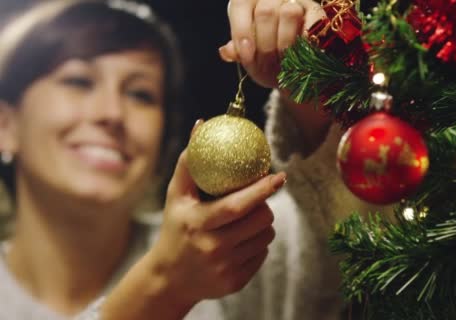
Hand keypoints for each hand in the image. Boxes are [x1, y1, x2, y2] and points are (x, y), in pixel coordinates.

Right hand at [148, 147, 285, 305]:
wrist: (169, 279)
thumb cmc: (175, 227)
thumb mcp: (176, 196)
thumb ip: (189, 162)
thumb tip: (201, 125)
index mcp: (198, 224)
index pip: (237, 205)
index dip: (261, 190)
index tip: (279, 176)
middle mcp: (212, 248)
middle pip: (260, 220)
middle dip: (264, 206)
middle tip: (257, 200)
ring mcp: (225, 268)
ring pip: (266, 236)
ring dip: (262, 224)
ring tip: (244, 221)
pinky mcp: (235, 282)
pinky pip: (262, 254)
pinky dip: (256, 243)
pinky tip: (239, 243)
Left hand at [220, 0, 325, 87]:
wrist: (295, 65)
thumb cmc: (267, 56)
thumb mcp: (249, 56)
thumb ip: (237, 51)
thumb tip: (226, 52)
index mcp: (249, 0)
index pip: (241, 5)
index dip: (242, 30)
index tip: (246, 52)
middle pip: (265, 12)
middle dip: (265, 44)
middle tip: (268, 64)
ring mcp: (296, 0)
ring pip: (289, 13)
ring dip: (285, 43)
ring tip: (284, 61)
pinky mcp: (316, 12)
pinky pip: (311, 24)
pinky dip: (304, 43)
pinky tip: (300, 55)